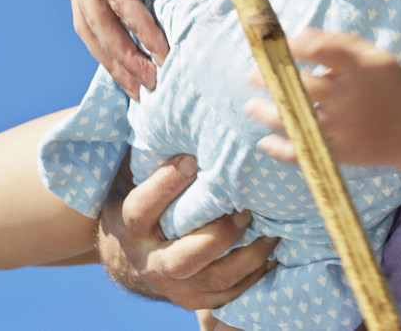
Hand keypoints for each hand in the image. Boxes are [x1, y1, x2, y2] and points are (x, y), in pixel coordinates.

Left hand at [60, 0, 165, 97]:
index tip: (131, 73)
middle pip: (90, 28)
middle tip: (141, 91)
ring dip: (126, 52)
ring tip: (151, 76)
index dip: (108, 48)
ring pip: (99, 20)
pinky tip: (155, 43)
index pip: (90, 16)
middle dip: (115, 63)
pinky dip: (137, 22)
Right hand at [97, 155, 277, 309]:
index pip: (143, 207)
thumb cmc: (140, 202)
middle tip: (245, 209)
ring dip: (246, 257)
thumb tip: (168, 99)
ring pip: (213, 280)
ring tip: (270, 231)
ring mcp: (172, 287)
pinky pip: (227, 295)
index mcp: (130, 225)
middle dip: (218, 235)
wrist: (128, 258)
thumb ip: (150, 153)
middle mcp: (149, 260)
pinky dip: (252, 276)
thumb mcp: (132, 179)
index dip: (167, 184)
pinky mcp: (192, 301)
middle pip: (183, 258)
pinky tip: (271, 254)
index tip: (193, 159)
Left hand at [245, 28, 400, 168]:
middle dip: (271, 79)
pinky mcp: (344, 153)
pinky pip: (306, 152)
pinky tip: (263, 142)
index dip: (293, 45)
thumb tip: (300, 34)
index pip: (322, 49)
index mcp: (362, 66)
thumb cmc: (392, 87)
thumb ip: (339, 44)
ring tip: (249, 106)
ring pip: (298, 119)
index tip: (274, 44)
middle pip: (303, 85)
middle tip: (250, 76)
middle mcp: (352, 95)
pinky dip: (281, 150)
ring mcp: (347, 127)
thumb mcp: (374, 57)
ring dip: (267, 113)